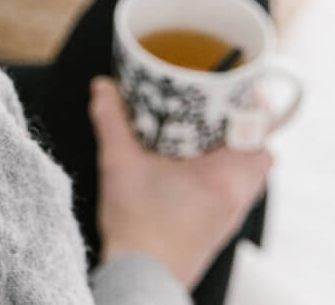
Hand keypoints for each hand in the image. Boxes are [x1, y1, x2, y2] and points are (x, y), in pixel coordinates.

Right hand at [89, 75, 272, 289]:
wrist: (141, 275)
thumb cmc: (138, 228)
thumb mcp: (118, 163)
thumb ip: (110, 119)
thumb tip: (103, 88)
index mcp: (222, 178)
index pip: (259, 139)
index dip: (252, 111)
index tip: (232, 92)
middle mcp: (235, 197)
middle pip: (258, 155)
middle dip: (239, 129)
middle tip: (213, 108)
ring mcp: (230, 215)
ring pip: (248, 175)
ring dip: (232, 152)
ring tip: (201, 133)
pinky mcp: (219, 227)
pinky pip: (236, 191)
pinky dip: (223, 172)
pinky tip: (191, 164)